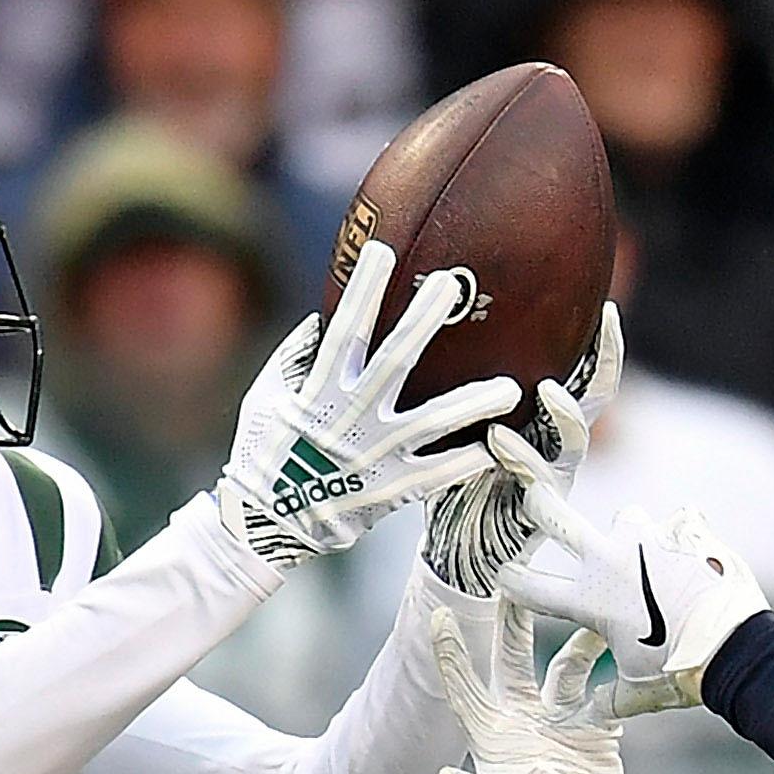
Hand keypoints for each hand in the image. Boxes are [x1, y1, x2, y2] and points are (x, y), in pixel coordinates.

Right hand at [215, 240, 520, 569]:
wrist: (268, 524)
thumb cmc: (263, 452)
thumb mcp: (265, 397)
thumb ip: (296, 357)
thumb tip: (322, 318)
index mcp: (319, 390)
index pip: (344, 331)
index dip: (363, 292)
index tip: (382, 249)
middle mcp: (350, 418)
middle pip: (394, 361)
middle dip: (422, 322)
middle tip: (451, 286)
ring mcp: (373, 456)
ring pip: (430, 423)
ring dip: (471, 404)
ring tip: (510, 387)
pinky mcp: (389, 490)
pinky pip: (434, 475)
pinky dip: (464, 463)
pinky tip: (497, 447)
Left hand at [422, 302, 621, 599]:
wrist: (459, 552)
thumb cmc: (457, 484)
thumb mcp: (457, 430)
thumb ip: (460, 394)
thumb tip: (422, 334)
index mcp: (545, 422)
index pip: (581, 373)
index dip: (599, 342)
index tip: (605, 304)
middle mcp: (558, 445)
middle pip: (597, 396)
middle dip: (608, 360)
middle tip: (608, 323)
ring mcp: (554, 477)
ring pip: (575, 438)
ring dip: (566, 412)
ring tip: (549, 389)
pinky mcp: (540, 510)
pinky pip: (537, 478)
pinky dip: (519, 456)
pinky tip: (497, 439)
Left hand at [431, 606, 622, 773]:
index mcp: (491, 741)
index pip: (465, 688)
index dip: (451, 653)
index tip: (435, 614)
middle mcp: (524, 724)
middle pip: (515, 660)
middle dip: (515, 620)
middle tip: (515, 577)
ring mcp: (561, 728)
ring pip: (567, 667)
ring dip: (579, 638)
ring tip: (593, 605)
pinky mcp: (597, 739)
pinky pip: (609, 697)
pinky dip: (621, 679)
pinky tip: (634, 653)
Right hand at [490, 443, 768, 720]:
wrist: (736, 647)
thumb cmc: (681, 671)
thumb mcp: (638, 691)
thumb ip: (608, 701)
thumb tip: (589, 715)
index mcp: (588, 600)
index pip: (529, 587)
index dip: (510, 581)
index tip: (504, 575)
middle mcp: (609, 560)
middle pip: (556, 519)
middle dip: (538, 506)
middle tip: (533, 496)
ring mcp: (647, 538)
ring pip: (624, 517)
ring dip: (630, 533)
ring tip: (649, 557)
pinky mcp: (683, 529)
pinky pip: (677, 521)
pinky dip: (681, 537)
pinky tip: (694, 555)